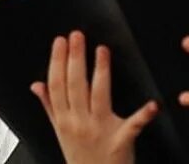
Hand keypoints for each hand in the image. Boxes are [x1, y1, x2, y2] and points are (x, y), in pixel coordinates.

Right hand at [31, 31, 157, 163]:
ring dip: (101, 71)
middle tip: (77, 36)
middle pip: (75, 85)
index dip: (57, 61)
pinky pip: (133, 125)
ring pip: (99, 96)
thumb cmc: (79, 158)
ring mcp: (100, 131)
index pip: (57, 84)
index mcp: (63, 119)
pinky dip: (144, 115)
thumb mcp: (59, 132)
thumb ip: (49, 106)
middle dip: (75, 58)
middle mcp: (79, 122)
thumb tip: (36, 85)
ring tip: (102, 50)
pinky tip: (153, 104)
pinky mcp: (121, 141)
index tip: (60, 42)